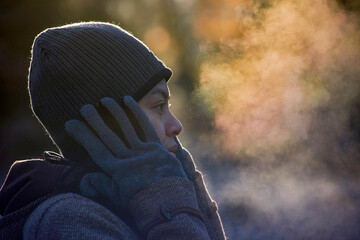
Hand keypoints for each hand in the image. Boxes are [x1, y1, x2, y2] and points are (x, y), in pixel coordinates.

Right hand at [65, 96, 185, 207]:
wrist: (171, 204)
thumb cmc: (142, 202)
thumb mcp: (118, 197)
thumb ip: (101, 185)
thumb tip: (85, 178)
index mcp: (117, 171)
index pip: (95, 149)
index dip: (83, 135)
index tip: (71, 123)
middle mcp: (129, 159)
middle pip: (108, 135)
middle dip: (94, 120)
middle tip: (84, 107)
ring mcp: (144, 151)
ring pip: (126, 128)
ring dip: (114, 112)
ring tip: (104, 100)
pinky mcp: (157, 146)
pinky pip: (145, 126)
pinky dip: (136, 112)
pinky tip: (127, 100)